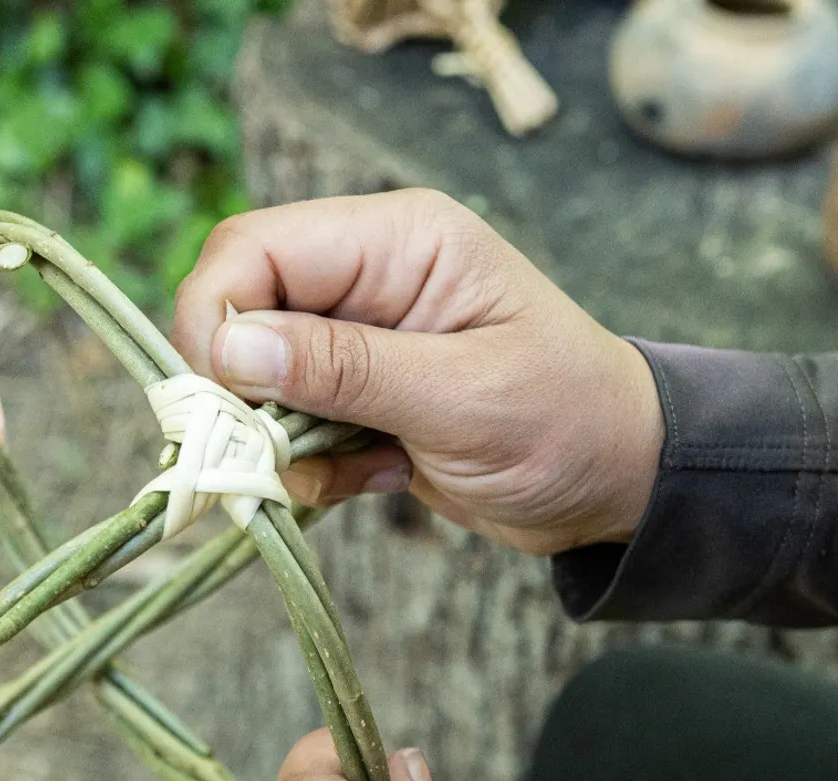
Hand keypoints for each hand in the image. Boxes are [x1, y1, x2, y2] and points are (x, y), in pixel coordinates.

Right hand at [173, 188, 663, 554]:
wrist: (620, 483)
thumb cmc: (570, 422)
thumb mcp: (463, 397)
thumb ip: (346, 368)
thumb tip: (231, 346)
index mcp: (398, 239)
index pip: (254, 248)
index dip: (217, 318)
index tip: (225, 402)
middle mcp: (368, 275)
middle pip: (240, 309)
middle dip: (243, 391)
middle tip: (281, 456)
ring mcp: (358, 337)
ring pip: (254, 378)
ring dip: (284, 440)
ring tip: (361, 469)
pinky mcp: (356, 394)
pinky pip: (288, 425)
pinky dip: (313, 467)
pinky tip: (380, 477)